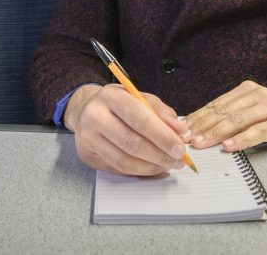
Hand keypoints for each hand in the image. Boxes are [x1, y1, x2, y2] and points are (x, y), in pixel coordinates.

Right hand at [64, 83, 191, 175]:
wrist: (84, 110)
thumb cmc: (118, 105)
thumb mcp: (139, 98)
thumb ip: (162, 112)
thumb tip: (181, 131)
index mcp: (111, 96)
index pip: (139, 118)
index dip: (162, 135)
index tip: (180, 147)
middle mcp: (95, 116)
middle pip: (131, 142)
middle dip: (159, 155)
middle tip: (177, 160)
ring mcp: (88, 138)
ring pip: (123, 160)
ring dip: (150, 167)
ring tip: (167, 165)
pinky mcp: (87, 155)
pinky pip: (116, 169)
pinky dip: (138, 171)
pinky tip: (151, 168)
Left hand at [184, 80, 266, 151]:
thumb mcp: (253, 110)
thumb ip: (231, 115)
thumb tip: (200, 127)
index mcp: (246, 90)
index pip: (216, 104)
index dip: (198, 117)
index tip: (182, 129)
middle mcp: (257, 95)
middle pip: (224, 112)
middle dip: (202, 126)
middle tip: (187, 138)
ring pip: (238, 120)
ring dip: (217, 133)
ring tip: (203, 144)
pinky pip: (259, 132)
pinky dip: (242, 140)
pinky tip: (230, 146)